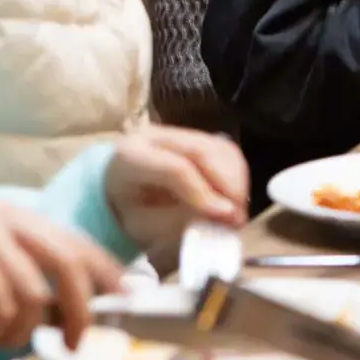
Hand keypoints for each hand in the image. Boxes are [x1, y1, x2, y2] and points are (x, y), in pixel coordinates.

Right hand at [0, 205, 122, 351]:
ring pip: (32, 297)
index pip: (78, 243)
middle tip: (75, 344)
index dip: (108, 272)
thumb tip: (70, 319)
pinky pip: (0, 310)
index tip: (125, 300)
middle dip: (79, 310)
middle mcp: (9, 222)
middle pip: (67, 262)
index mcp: (22, 220)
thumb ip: (34, 279)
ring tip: (9, 337)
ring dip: (25, 330)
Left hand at [105, 126, 248, 257]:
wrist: (120, 192)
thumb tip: (225, 216)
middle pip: (203, 152)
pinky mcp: (198, 136)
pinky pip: (228, 151)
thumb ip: (181, 221)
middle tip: (239, 218)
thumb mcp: (145, 226)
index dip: (205, 192)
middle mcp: (154, 136)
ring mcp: (179, 132)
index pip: (176, 169)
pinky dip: (238, 176)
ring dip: (237, 182)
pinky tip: (234, 199)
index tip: (227, 218)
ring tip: (238, 212)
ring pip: (221, 148)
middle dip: (228, 186)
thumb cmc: (130, 213)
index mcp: (130, 157)